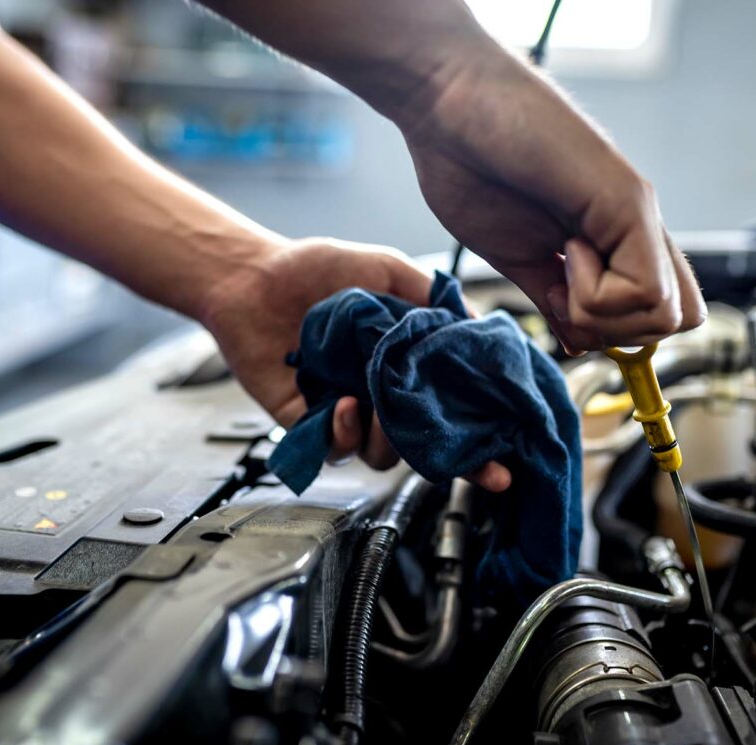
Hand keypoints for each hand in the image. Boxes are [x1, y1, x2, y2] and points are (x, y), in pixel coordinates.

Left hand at [201, 237, 510, 491]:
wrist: (253, 276)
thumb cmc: (315, 269)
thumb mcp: (387, 269)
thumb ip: (431, 297)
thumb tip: (478, 322)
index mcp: (406, 365)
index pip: (451, 411)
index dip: (478, 441)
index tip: (501, 464)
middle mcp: (380, 394)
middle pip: (423, 444)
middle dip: (444, 456)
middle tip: (446, 437)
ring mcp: (345, 411)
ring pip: (382, 454)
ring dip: (389, 439)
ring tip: (378, 406)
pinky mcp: (307, 423)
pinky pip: (334, 450)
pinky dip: (344, 433)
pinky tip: (342, 402)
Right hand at [400, 52, 705, 352]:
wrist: (448, 104)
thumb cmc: (469, 163)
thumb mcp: (514, 255)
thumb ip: (552, 297)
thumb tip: (577, 342)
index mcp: (610, 239)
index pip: (659, 311)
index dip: (617, 333)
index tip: (562, 309)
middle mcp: (635, 226)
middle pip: (677, 321)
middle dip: (615, 331)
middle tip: (564, 288)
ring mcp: (637, 213)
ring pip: (665, 316)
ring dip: (601, 311)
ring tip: (561, 258)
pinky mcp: (629, 202)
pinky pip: (644, 291)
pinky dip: (596, 293)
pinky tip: (565, 248)